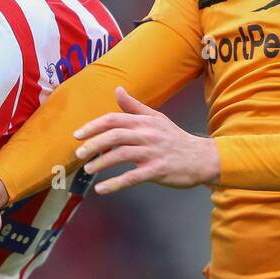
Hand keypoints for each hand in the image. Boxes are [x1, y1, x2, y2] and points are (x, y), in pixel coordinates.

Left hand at [75, 86, 219, 193]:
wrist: (202, 158)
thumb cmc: (175, 138)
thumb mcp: (156, 118)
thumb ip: (134, 107)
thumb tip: (117, 89)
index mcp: (144, 121)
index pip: (114, 119)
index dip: (93, 126)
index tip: (77, 135)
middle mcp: (147, 134)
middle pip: (115, 135)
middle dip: (93, 144)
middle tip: (78, 155)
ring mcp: (153, 153)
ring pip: (121, 155)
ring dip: (101, 163)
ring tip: (88, 170)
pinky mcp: (158, 171)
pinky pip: (132, 177)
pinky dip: (115, 184)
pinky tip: (102, 189)